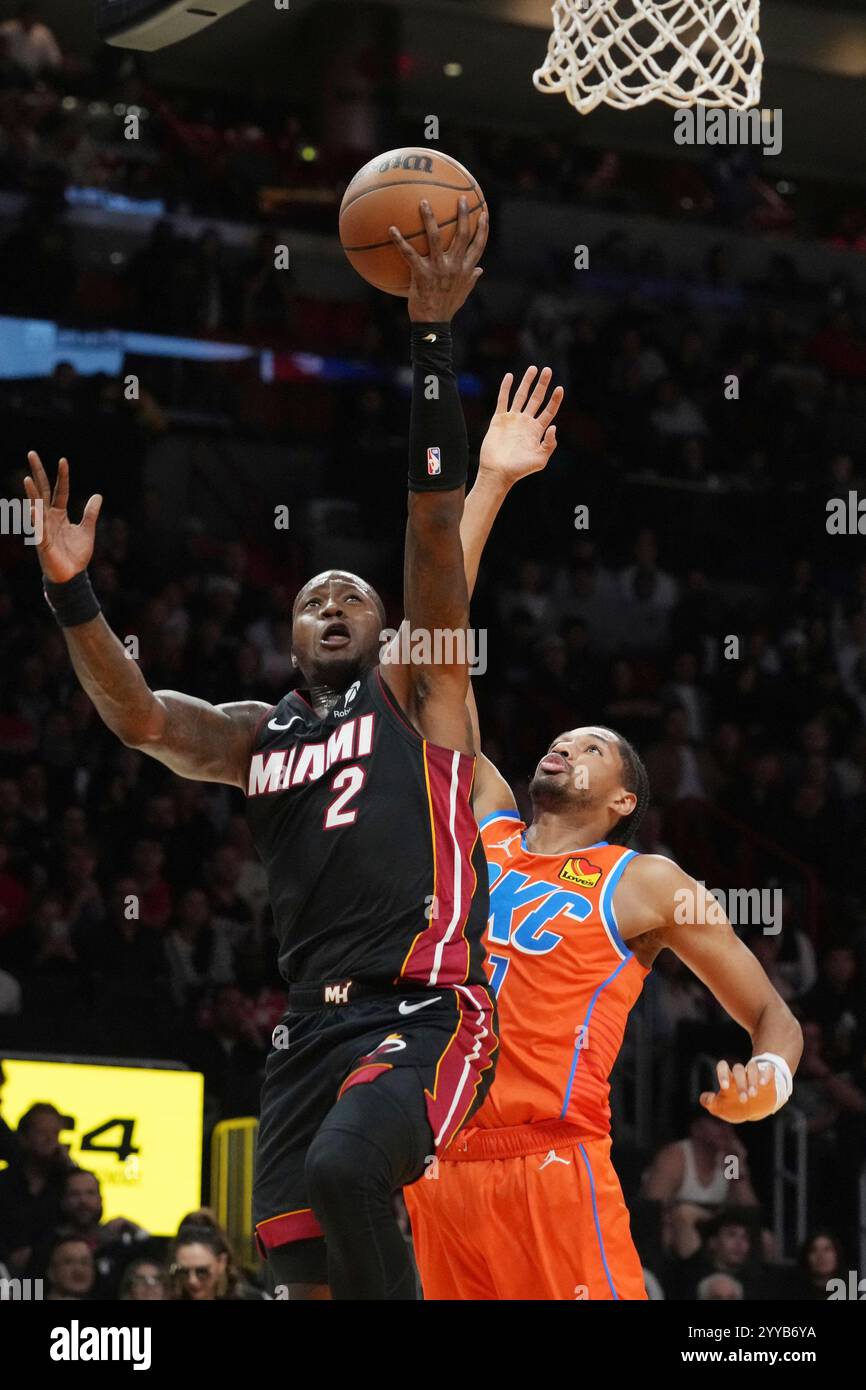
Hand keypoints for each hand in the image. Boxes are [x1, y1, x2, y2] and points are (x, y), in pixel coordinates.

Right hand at [23, 452, 101, 582]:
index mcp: (59, 514)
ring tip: (27, 479)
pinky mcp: (43, 543)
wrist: (72, 576)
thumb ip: (90, 513)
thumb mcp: (87, 530)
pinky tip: (32, 508)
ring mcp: (44, 529)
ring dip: (32, 494)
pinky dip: (36, 520)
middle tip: (32, 453)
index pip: (60, 490)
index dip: (62, 476)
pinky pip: (39, 529)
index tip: (63, 460)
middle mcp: (49, 518)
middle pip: (43, 491)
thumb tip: (98, 495)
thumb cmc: (76, 554)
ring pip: (37, 508)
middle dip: (38, 473)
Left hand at [389, 196, 487, 322]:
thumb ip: (471, 279)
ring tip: (423, 202)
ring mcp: (438, 269)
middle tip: (461, 197)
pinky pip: (409, 254)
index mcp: (466, 270)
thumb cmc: (447, 308)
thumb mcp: (463, 293)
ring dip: (429, 219)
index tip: (484, 212)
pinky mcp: (421, 274)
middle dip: (463, 214)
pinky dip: (399, 241)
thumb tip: (481, 270)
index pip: (479, 245)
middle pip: (462, 235)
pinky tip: (391, 228)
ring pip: (435, 238)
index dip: (483, 228)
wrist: (433, 325)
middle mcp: (455, 266)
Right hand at [479, 366, 563, 487]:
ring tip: (533, 369)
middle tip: (548, 370)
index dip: (555, 400)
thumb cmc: (519, 469)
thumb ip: (549, 444)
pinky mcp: (499, 419)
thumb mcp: (540, 459)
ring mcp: (512, 419)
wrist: (498, 472)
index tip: (560, 388)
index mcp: (537, 430)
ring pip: (521, 396)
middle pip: (536, 399)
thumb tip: (553, 426)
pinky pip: (503, 400)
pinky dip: (506, 388)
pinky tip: (510, 376)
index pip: (549, 411)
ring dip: (527, 382)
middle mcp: (526, 422)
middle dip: (542, 384)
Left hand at [700, 1058, 778, 1122]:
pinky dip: (766, 1074)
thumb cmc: (734, 1108)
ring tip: (753, 1094)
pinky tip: (763, 1084)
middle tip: (743, 1100)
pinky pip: (768, 1069)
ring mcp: (754, 1076)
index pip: (722, 1066)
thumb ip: (710, 1102)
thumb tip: (705, 1098)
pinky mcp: (768, 1079)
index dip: (722, 1073)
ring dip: (753, 1079)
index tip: (724, 1087)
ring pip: (753, 1068)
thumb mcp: (720, 1108)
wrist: (754, 1111)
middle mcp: (741, 1075)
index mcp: (728, 1079)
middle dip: (741, 1084)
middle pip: (739, 1069)